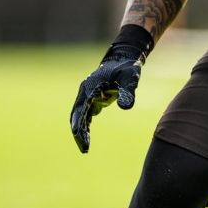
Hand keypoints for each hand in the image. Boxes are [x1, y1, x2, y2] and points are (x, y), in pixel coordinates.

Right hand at [70, 26, 153, 153]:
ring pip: (80, 116)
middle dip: (78, 132)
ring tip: (85, 148)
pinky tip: (87, 137)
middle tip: (84, 149)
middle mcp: (85, 91)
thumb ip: (128, 92)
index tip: (80, 137)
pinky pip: (86, 114)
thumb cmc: (127, 68)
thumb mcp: (130, 79)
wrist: (124, 58)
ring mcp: (88, 95)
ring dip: (81, 131)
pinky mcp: (93, 98)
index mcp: (90, 87)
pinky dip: (85, 126)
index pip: (81, 109)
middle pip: (77, 114)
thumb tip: (126, 108)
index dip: (79, 124)